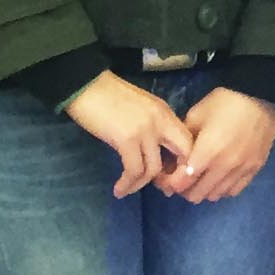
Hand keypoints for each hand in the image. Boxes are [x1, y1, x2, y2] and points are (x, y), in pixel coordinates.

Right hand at [64, 71, 193, 197]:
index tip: (171, 175)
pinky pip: (133, 170)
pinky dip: (127, 184)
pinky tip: (119, 189)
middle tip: (163, 189)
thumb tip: (156, 151)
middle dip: (175, 177)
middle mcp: (161, 121)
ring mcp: (145, 130)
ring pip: (154, 168)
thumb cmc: (108, 96)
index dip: (184, 162)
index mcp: (166, 113)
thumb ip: (153, 126)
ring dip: (142, 184)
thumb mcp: (140, 108)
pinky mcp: (126, 139)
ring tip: (129, 189)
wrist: (85, 85)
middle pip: (184, 155)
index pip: (188, 141)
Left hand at [169, 87, 274, 202]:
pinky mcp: (255, 169)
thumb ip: (183, 141)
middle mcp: (224, 167)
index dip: (169, 182)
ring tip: (201, 178)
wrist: (261, 96)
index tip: (167, 175)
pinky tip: (219, 178)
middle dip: (184, 188)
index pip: (181, 183)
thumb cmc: (225, 102)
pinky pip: (234, 191)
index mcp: (206, 153)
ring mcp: (241, 170)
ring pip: (215, 195)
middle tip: (182, 177)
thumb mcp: (196, 116)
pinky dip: (222, 189)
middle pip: (196, 194)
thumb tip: (175, 159)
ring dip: (203, 190)